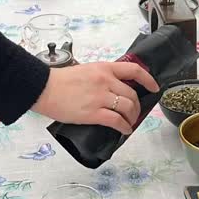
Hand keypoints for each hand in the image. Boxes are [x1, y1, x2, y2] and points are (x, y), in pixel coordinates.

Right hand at [32, 61, 159, 135]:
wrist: (44, 88)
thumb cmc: (60, 81)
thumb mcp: (85, 70)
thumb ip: (101, 77)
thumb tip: (111, 88)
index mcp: (104, 68)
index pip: (134, 70)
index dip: (148, 79)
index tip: (154, 87)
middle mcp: (106, 81)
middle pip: (132, 94)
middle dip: (137, 106)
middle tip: (134, 113)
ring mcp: (101, 97)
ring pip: (128, 108)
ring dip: (132, 117)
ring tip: (128, 122)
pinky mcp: (94, 113)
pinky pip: (116, 121)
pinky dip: (124, 127)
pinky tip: (124, 130)